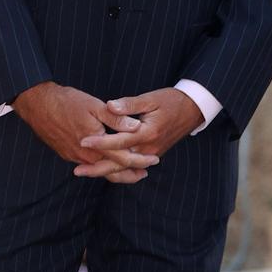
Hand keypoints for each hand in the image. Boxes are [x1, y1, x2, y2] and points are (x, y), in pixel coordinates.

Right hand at [13, 82, 157, 185]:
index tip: (154, 160)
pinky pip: (88, 165)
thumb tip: (136, 127)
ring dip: (116, 171)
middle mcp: (85, 155)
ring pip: (99, 170)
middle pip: (112, 171)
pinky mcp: (67, 154)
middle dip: (130, 173)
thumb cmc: (66, 102)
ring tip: (131, 172)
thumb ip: (116, 118)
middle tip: (145, 173)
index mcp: (95, 143)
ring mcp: (75, 157)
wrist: (37, 104)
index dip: (140, 161)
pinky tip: (107, 162)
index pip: (123, 158)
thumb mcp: (95, 106)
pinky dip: (101, 166)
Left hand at [75, 87, 202, 182]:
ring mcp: (151, 154)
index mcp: (148, 132)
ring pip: (125, 168)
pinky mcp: (151, 155)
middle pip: (120, 163)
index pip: (120, 141)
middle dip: (98, 168)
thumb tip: (110, 106)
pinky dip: (117, 170)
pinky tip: (102, 169)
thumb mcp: (151, 98)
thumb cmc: (171, 101)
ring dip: (105, 172)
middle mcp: (149, 148)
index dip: (100, 142)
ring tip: (85, 172)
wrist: (193, 110)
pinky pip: (131, 166)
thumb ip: (129, 104)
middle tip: (77, 171)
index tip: (83, 140)